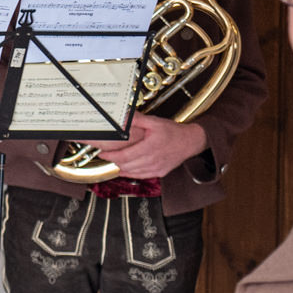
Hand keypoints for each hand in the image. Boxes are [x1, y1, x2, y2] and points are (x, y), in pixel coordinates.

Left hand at [91, 113, 205, 179]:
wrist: (190, 141)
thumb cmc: (173, 132)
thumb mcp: (154, 122)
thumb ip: (138, 119)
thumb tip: (123, 116)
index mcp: (150, 147)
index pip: (125, 156)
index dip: (111, 156)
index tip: (102, 154)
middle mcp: (153, 159)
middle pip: (126, 165)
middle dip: (114, 161)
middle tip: (106, 156)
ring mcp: (156, 168)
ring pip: (132, 172)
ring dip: (121, 167)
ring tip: (115, 161)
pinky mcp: (159, 172)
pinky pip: (141, 176)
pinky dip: (130, 173)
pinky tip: (125, 169)